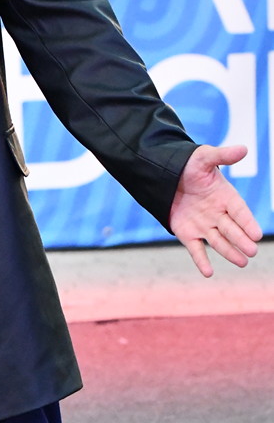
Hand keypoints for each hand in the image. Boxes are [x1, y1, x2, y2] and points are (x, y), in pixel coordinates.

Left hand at [169, 144, 262, 275]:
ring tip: (242, 262)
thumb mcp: (204, 158)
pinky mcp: (187, 233)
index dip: (248, 222)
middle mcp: (217, 214)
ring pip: (219, 241)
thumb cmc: (189, 165)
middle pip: (232, 229)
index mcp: (225, 197)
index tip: (257, 234)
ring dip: (229, 252)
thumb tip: (243, 149)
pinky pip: (196, 249)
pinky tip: (208, 273)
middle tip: (252, 250)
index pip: (239, 211)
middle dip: (242, 240)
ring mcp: (203, 225)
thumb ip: (222, 156)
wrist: (166, 174)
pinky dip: (201, 261)